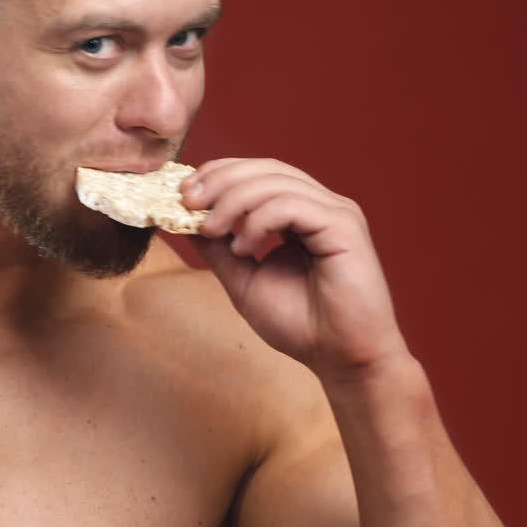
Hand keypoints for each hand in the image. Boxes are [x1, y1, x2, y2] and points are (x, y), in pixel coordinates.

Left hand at [182, 158, 406, 375]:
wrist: (339, 358)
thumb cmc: (301, 324)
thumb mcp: (243, 279)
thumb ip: (217, 249)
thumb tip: (184, 221)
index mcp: (300, 212)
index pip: (257, 172)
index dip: (219, 173)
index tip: (182, 193)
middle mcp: (320, 205)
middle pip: (265, 168)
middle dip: (219, 179)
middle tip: (187, 201)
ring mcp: (335, 213)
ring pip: (276, 182)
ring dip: (232, 201)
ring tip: (211, 231)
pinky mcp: (344, 227)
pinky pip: (292, 206)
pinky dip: (259, 221)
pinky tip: (243, 248)